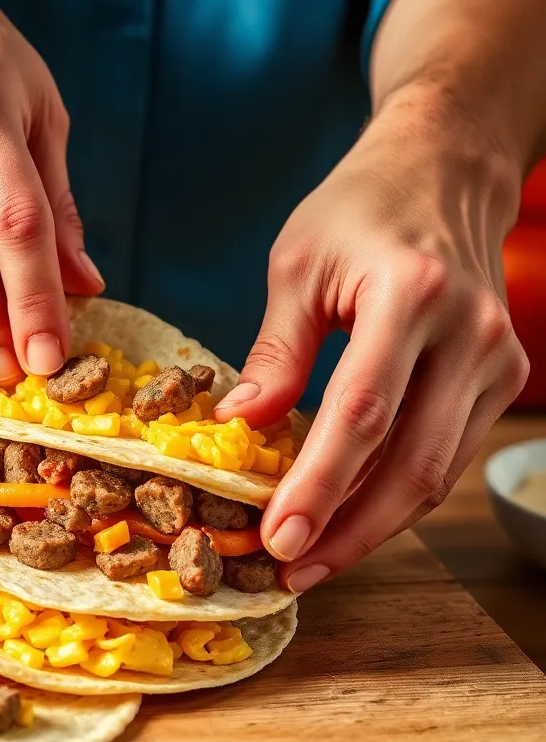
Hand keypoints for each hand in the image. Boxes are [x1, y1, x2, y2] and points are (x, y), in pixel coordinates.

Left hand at [214, 85, 528, 589]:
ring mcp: (498, 360)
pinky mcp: (501, 379)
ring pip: (435, 474)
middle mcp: (470, 334)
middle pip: (410, 463)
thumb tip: (239, 428)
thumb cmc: (359, 208)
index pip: (362, 413)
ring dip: (372, 527)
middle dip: (348, 531)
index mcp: (410, 296)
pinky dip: (396, 495)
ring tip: (312, 560)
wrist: (446, 170)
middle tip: (291, 571)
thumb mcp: (297, 265)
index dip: (319, 486)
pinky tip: (350, 518)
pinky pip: (445, 455)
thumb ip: (275, 352)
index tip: (277, 538)